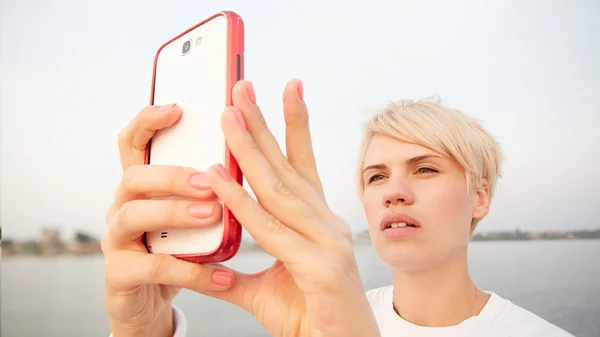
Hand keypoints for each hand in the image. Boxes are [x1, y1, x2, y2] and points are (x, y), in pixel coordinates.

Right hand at [102, 104, 235, 336]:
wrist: (152, 303)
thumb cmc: (179, 249)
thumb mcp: (189, 213)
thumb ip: (206, 186)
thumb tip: (248, 149)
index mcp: (143, 186)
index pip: (134, 143)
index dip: (148, 121)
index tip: (177, 108)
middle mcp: (123, 206)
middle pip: (133, 176)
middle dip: (171, 174)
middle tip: (209, 180)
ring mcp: (116, 240)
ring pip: (133, 216)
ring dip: (174, 213)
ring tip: (212, 215)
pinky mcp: (120, 275)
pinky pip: (154, 268)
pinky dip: (192, 271)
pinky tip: (224, 276)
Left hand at [201, 80, 379, 336]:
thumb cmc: (312, 320)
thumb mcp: (265, 292)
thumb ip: (234, 274)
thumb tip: (204, 263)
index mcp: (317, 223)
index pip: (302, 166)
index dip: (292, 126)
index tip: (282, 91)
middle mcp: (326, 224)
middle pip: (288, 166)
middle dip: (265, 123)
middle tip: (242, 86)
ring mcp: (326, 243)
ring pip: (278, 190)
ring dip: (249, 151)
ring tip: (227, 116)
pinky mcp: (320, 267)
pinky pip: (270, 230)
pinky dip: (241, 204)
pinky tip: (218, 180)